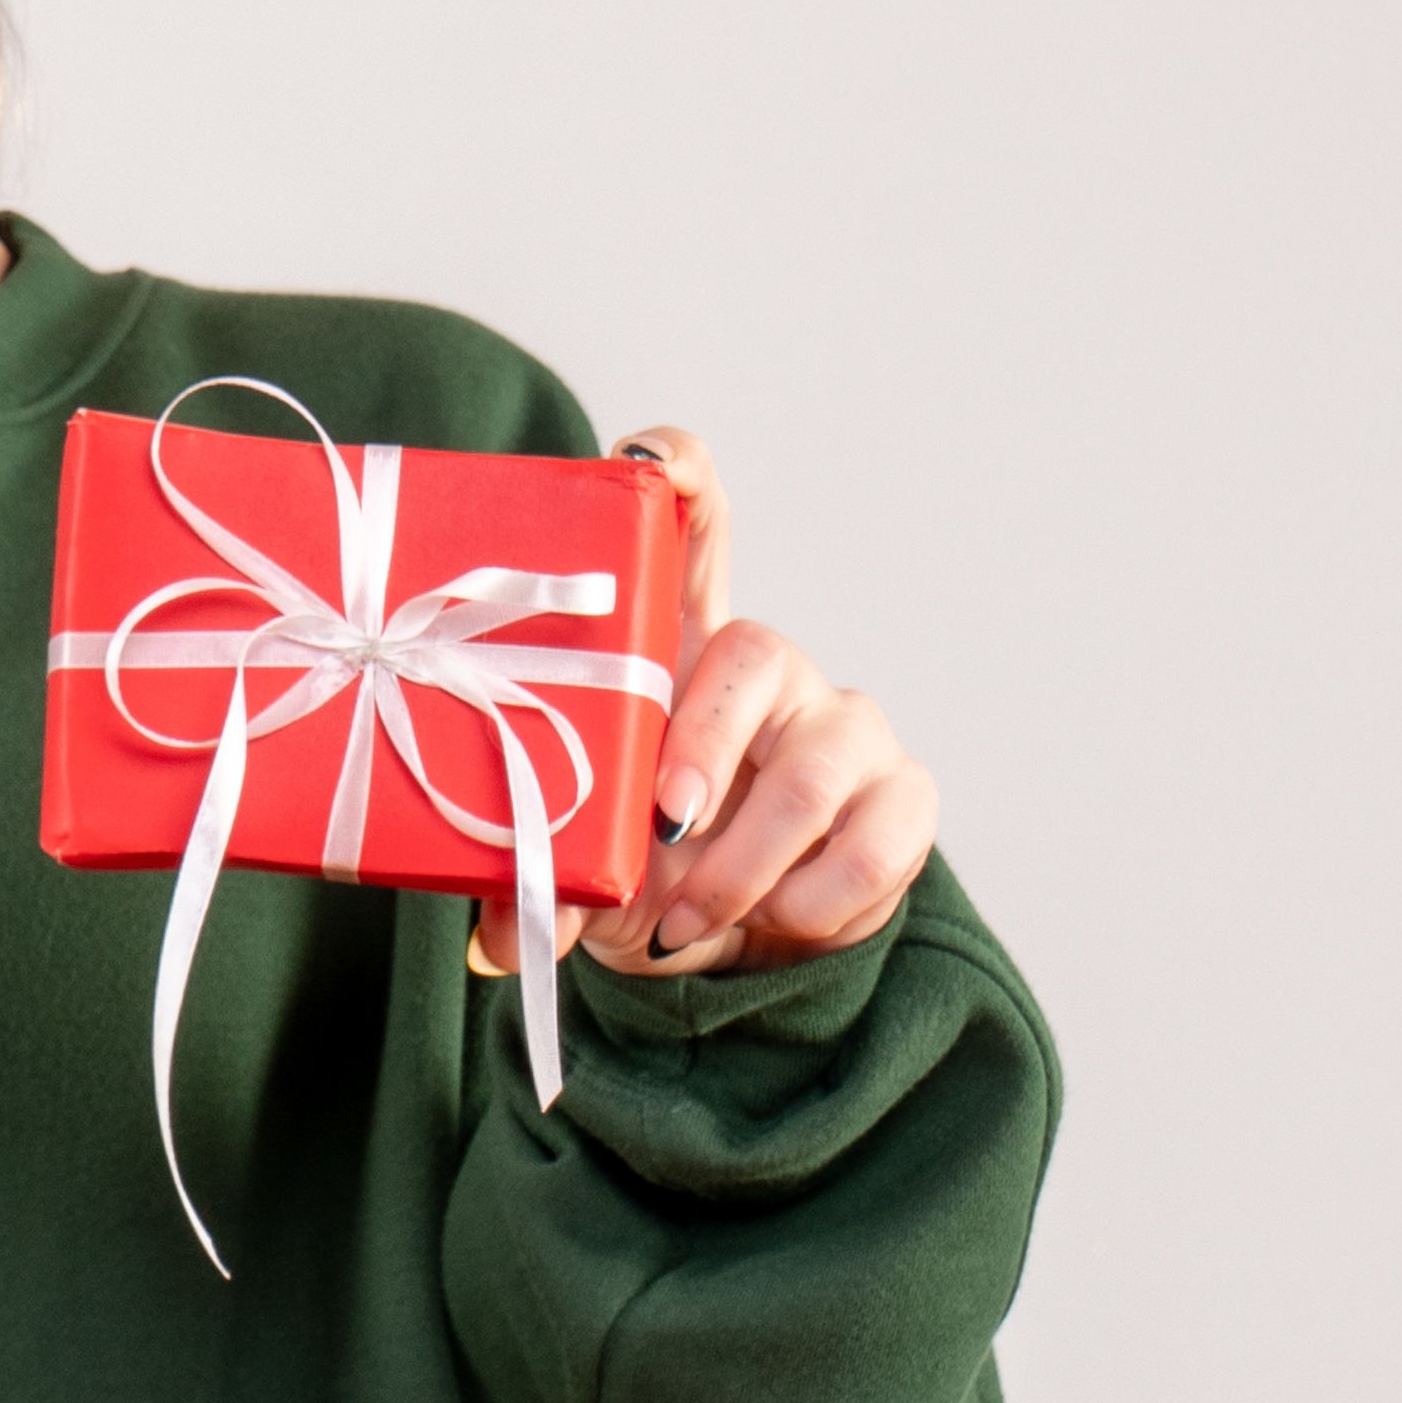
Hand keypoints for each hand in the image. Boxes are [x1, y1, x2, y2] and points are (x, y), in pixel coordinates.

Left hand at [470, 424, 938, 980]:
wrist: (747, 942)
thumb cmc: (652, 871)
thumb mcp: (589, 870)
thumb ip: (541, 882)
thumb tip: (497, 942)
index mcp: (683, 656)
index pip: (695, 534)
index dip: (679, 479)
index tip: (645, 459)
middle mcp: (771, 671)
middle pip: (755, 654)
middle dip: (703, 747)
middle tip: (660, 829)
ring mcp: (845, 725)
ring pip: (812, 770)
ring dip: (744, 862)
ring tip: (690, 917)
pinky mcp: (904, 795)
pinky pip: (871, 843)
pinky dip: (809, 902)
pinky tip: (773, 922)